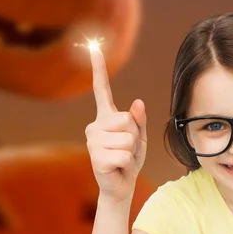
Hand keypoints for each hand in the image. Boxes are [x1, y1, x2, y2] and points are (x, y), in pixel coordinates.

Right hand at [85, 46, 147, 202]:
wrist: (121, 186)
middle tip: (127, 150)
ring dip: (132, 152)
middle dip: (135, 137)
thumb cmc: (130, 160)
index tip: (94, 47)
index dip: (99, 69)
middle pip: (128, 120)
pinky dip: (127, 163)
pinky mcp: (95, 156)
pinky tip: (117, 167)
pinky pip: (124, 154)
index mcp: (106, 118)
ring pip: (128, 138)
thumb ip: (139, 120)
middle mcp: (95, 125)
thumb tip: (137, 102)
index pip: (102, 90)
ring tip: (122, 159)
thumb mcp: (140, 138)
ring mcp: (93, 140)